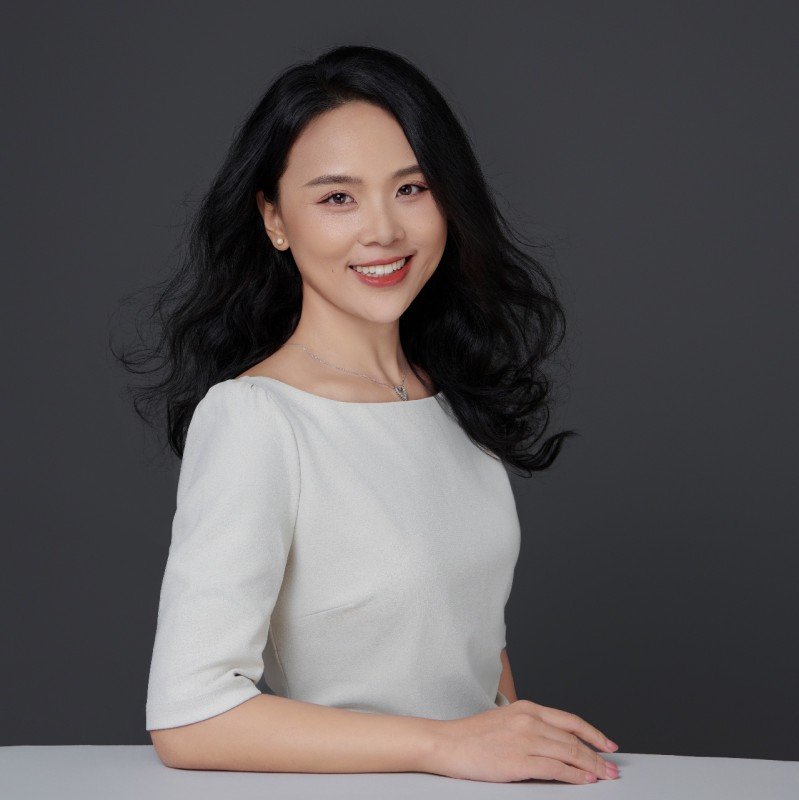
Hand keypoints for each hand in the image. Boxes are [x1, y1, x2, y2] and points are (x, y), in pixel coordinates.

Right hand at [424, 698, 619, 783]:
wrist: (447, 743)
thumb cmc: (472, 735)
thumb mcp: (505, 720)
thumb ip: (530, 727)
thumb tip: (556, 743)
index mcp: (527, 708)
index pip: (570, 720)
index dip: (593, 733)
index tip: (607, 744)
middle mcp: (530, 720)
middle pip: (574, 738)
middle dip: (597, 754)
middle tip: (612, 767)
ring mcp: (526, 740)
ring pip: (570, 753)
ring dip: (592, 767)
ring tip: (605, 776)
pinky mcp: (519, 761)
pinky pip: (556, 769)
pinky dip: (575, 776)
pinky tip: (585, 781)